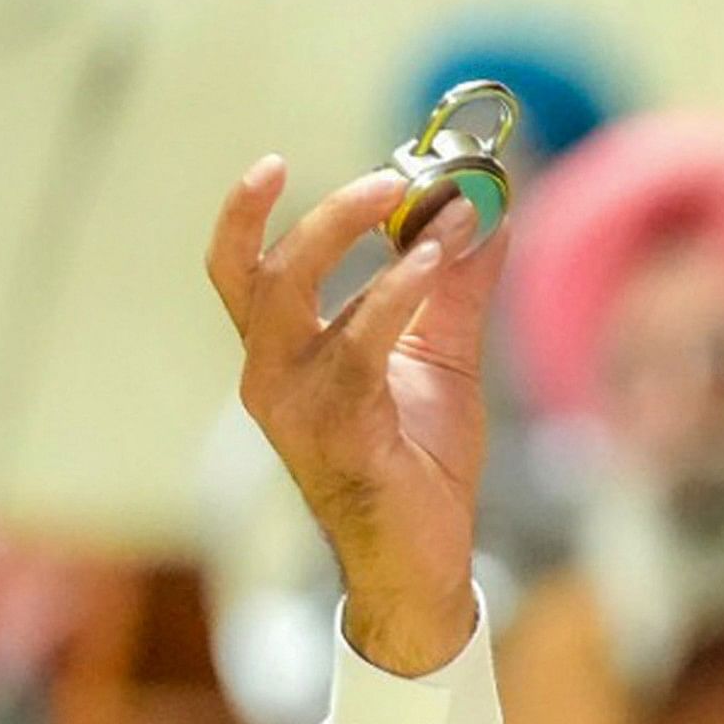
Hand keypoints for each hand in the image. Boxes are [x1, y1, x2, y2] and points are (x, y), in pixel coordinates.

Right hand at [205, 158, 507, 677]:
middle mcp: (272, 376)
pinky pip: (359, 345)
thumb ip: (456, 285)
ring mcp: (296, 407)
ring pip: (294, 297)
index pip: (239, 271)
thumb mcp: (443, 357)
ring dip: (359, 240)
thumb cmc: (419, 463)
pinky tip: (440, 262)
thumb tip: (484, 209)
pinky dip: (397, 293)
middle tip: (388, 179)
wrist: (422, 561)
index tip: (275, 162)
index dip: (243, 214)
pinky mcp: (336, 433)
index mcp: (282, 354)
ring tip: (437, 212)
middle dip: (318, 214)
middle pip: (256, 272)